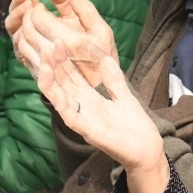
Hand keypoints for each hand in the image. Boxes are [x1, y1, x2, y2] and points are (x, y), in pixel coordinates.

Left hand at [8, 0, 117, 88]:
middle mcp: (56, 54)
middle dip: (27, 16)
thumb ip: (85, 8)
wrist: (103, 86)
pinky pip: (25, 57)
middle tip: (32, 11)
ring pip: (23, 44)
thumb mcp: (101, 29)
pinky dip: (23, 44)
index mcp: (70, 40)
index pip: (40, 18)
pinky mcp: (42, 76)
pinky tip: (30, 39)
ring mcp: (47, 67)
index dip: (36, 8)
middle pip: (29, 30)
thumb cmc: (104, 55)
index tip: (41, 5)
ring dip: (23, 30)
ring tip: (30, 24)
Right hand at [26, 27, 163, 174]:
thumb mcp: (124, 96)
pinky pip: (68, 115)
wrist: (147, 150)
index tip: (59, 41)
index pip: (71, 77)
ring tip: (44, 61)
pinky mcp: (87, 131)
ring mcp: (82, 119)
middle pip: (61, 84)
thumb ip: (114, 80)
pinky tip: (52, 88)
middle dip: (53, 65)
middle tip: (48, 44)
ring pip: (59, 97)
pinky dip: (59, 100)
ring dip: (50, 80)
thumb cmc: (135, 128)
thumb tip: (105, 58)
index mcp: (90, 100)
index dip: (63, 60)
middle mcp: (82, 108)